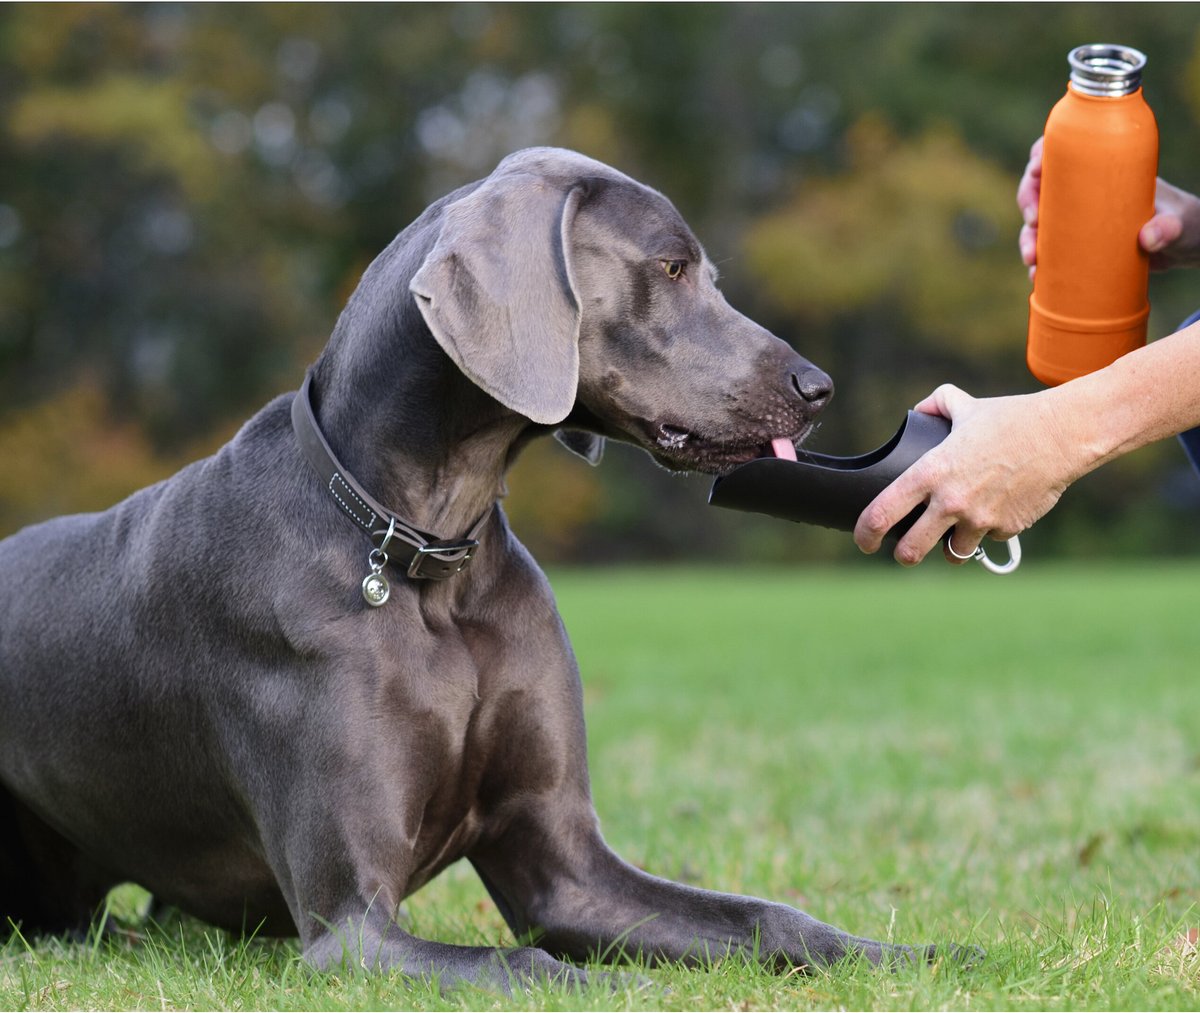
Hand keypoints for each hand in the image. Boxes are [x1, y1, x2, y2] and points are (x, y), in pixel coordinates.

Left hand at [853, 384, 1078, 565]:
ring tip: (953, 535)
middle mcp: (951, 502)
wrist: (1061, 435)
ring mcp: (980, 519)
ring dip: (950, 547)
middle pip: (911, 550)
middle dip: (904, 555)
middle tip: (905, 552)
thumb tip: (920, 411)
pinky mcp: (1006, 529)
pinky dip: (987, 532)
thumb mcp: (965, 405)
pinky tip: (994, 512)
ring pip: (953, 553)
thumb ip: (936, 405)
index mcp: (931, 472)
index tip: (864, 541)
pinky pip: (988, 540)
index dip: (866, 533)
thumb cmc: (1010, 418)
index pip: (883, 512)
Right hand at [1017, 137, 1199, 275]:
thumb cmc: (1182, 222)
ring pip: (1037, 222)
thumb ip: (1167, 227)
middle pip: (1041, 185)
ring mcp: (1078, 220)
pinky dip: (1038, 264)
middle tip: (1033, 220)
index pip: (1064, 151)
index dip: (1042, 155)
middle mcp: (1084, 193)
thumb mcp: (1178, 222)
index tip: (1037, 169)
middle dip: (1027, 201)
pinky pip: (1047, 251)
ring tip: (1033, 259)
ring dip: (1027, 238)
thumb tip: (1149, 238)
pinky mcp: (1076, 245)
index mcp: (1104, 170)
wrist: (1182, 246)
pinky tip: (1036, 275)